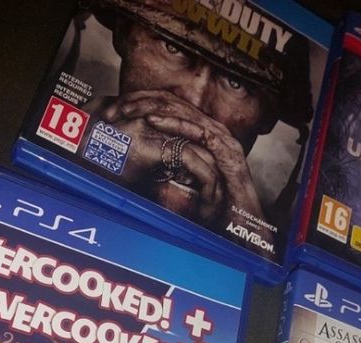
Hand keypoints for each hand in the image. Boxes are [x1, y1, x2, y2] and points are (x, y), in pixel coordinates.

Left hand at [101, 91, 273, 253]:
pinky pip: (197, 131)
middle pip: (176, 104)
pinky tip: (153, 121)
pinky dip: (174, 124)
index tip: (118, 108)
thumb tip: (143, 164)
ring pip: (184, 113)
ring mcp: (222, 139)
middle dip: (144, 101)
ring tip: (129, 108)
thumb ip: (171, 168)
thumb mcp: (186, 182)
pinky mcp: (227, 150)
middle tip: (118, 103)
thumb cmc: (216, 208)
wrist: (242, 224)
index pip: (172, 108)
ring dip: (154, 109)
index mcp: (205, 134)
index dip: (145, 103)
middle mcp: (214, 131)